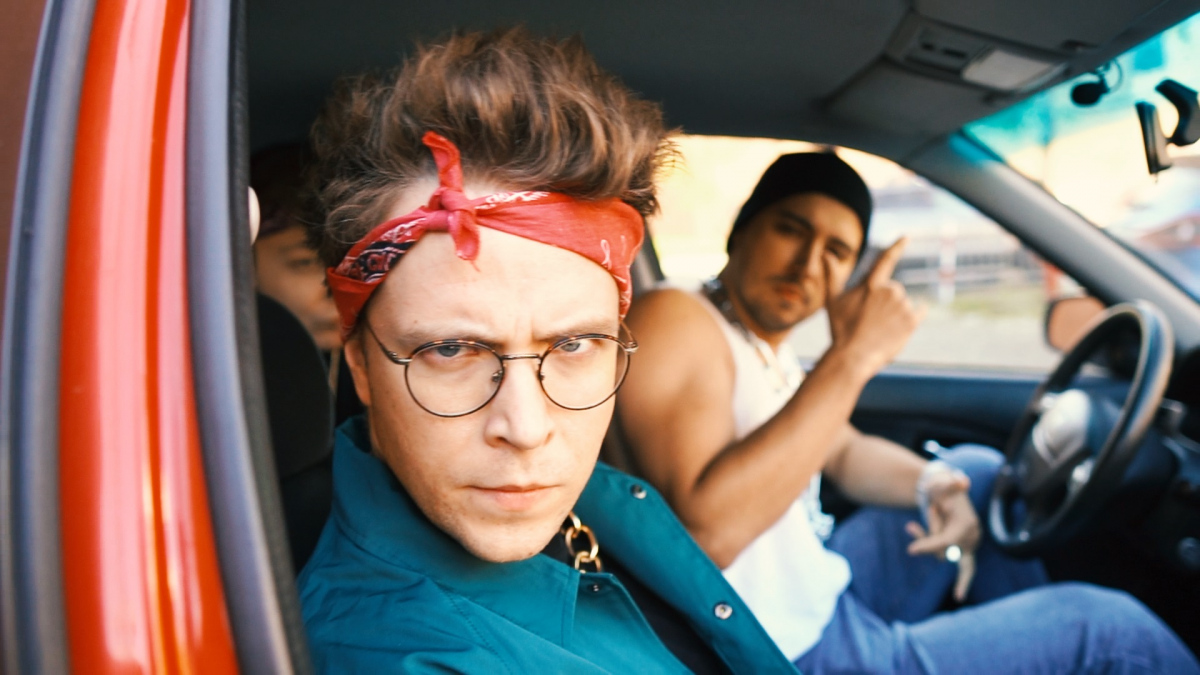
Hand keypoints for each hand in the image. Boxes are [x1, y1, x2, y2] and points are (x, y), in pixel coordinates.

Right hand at [824, 238, 926, 375]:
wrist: (853, 356)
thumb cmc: (840, 329)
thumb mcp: (833, 301)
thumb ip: (832, 275)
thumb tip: (825, 254)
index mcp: (871, 284)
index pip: (886, 259)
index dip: (897, 246)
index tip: (906, 237)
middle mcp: (890, 291)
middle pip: (893, 290)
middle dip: (885, 302)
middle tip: (870, 320)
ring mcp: (903, 306)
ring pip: (903, 303)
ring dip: (895, 313)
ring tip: (879, 329)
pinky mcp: (912, 321)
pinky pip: (919, 312)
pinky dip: (913, 317)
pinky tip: (900, 328)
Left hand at [905, 470, 980, 600]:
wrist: (946, 494)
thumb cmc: (942, 489)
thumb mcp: (941, 483)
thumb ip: (947, 483)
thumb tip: (962, 481)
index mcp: (966, 524)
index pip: (947, 540)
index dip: (929, 544)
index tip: (911, 550)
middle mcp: (971, 537)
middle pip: (944, 551)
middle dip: (928, 539)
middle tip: (910, 526)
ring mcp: (969, 546)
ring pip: (942, 555)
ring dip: (927, 539)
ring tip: (912, 525)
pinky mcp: (964, 553)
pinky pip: (960, 567)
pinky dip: (953, 574)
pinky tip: (955, 590)